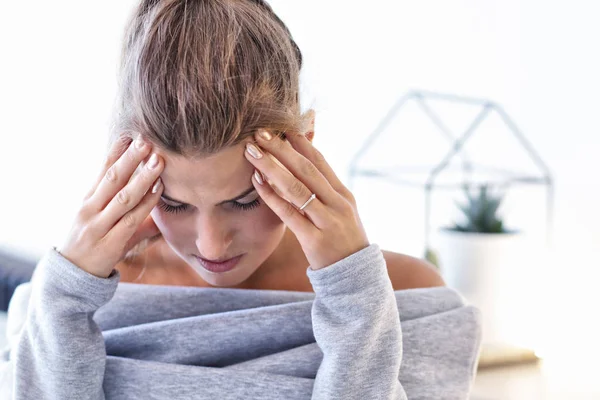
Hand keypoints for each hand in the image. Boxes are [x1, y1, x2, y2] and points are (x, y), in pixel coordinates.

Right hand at [57, 135, 163, 277]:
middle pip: (111, 179)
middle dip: (130, 158)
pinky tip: (158, 189)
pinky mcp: (109, 243)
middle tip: (146, 140)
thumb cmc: (92, 245)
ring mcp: (98, 226)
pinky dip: (146, 203)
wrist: (70, 277)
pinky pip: (131, 220)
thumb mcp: (102, 222)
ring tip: (158, 161)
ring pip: (122, 197)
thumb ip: (124, 207)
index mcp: (88, 200)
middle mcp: (90, 209)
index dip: (116, 151)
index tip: (130, 134)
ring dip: (142, 178)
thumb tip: (150, 193)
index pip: (102, 170)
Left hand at [244, 128, 369, 270]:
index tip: (279, 125)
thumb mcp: (340, 212)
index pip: (319, 161)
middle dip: (281, 148)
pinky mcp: (315, 240)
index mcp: (343, 194)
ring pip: (297, 188)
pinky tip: (257, 182)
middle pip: (306, 169)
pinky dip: (272, 196)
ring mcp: (328, 221)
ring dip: (272, 167)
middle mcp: (337, 204)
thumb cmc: (342, 242)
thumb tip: (305, 164)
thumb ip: (324, 189)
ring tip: (252, 152)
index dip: (298, 142)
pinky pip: (290, 214)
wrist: (355, 278)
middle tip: (260, 132)